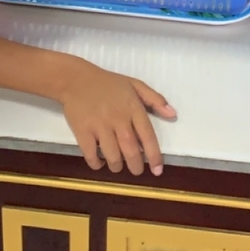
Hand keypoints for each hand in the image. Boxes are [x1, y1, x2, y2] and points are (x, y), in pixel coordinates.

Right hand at [61, 60, 175, 175]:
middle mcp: (118, 118)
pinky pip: (91, 155)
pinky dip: (96, 164)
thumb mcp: (135, 85)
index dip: (154, 155)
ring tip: (118, 166)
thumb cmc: (108, 83)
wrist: (76, 79)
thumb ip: (155, 99)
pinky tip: (99, 162)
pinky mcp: (82, 131)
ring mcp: (99, 126)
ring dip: (117, 166)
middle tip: (137, 171)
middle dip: (136, 166)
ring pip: (112, 156)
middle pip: (131, 150)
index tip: (158, 170)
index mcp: (132, 108)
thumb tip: (173, 115)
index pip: (147, 136)